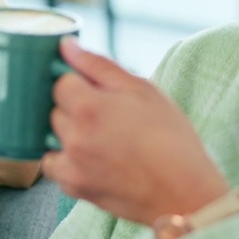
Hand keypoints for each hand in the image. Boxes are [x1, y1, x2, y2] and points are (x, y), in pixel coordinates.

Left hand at [42, 38, 229, 225]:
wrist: (185, 193)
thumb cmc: (170, 138)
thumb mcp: (142, 89)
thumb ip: (98, 65)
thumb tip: (66, 45)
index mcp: (88, 106)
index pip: (62, 82)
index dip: (82, 83)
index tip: (100, 91)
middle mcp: (73, 136)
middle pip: (57, 108)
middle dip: (76, 107)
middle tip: (110, 116)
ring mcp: (71, 164)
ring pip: (53, 136)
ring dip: (70, 132)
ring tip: (104, 138)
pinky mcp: (75, 187)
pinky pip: (55, 165)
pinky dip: (67, 159)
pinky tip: (93, 158)